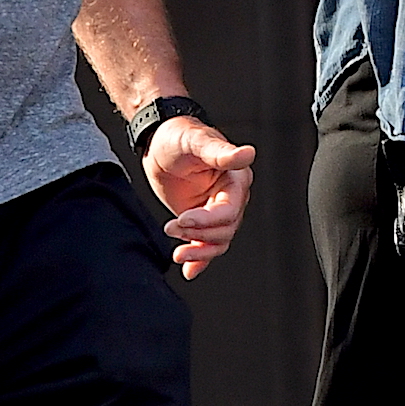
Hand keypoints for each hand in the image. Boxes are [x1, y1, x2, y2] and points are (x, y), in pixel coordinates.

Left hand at [143, 119, 255, 279]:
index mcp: (236, 179)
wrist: (157, 143)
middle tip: (171, 227)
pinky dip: (200, 260)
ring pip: (218, 242)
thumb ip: (221, 152)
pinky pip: (207, 246)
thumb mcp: (196, 141)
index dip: (207, 220)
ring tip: (176, 254)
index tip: (182, 219)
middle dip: (198, 235)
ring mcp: (217, 210)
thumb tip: (248, 153)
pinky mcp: (202, 221)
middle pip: (224, 231)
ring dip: (198, 251)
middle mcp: (231, 197)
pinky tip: (189, 271)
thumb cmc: (178, 135)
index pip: (229, 211)